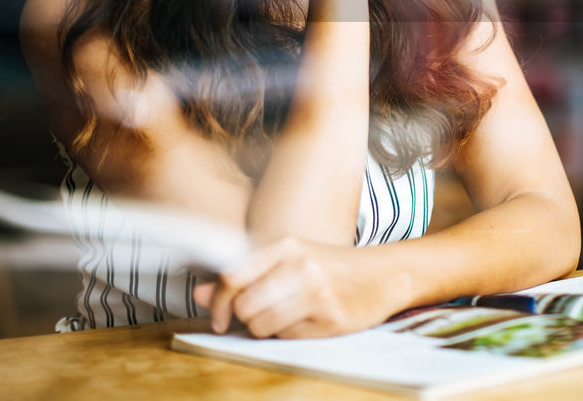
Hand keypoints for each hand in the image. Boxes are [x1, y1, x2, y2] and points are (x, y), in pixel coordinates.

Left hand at [193, 237, 398, 338]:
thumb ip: (244, 275)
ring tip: (285, 318)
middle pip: (244, 305)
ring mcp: (317, 292)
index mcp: (286, 246)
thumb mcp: (289, 260)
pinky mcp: (331, 319)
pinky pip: (289, 337)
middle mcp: (300, 265)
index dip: (217, 303)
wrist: (384, 275)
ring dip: (267, 329)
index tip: (218, 319)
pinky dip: (290, 335)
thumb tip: (199, 293)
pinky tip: (307, 322)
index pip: (232, 276)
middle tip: (259, 317)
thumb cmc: (331, 267)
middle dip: (245, 319)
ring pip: (263, 325)